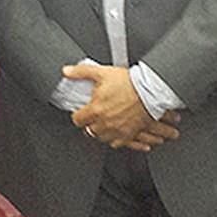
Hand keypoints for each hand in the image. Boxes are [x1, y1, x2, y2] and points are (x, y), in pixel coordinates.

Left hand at [64, 64, 179, 151]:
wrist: (150, 90)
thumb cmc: (128, 82)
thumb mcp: (102, 73)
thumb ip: (81, 72)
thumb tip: (67, 71)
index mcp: (95, 110)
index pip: (77, 120)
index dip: (79, 115)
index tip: (82, 112)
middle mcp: (104, 123)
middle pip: (89, 131)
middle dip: (90, 123)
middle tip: (94, 116)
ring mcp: (116, 131)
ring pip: (102, 138)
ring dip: (102, 132)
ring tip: (104, 123)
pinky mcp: (128, 135)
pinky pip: (117, 144)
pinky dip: (115, 139)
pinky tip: (116, 133)